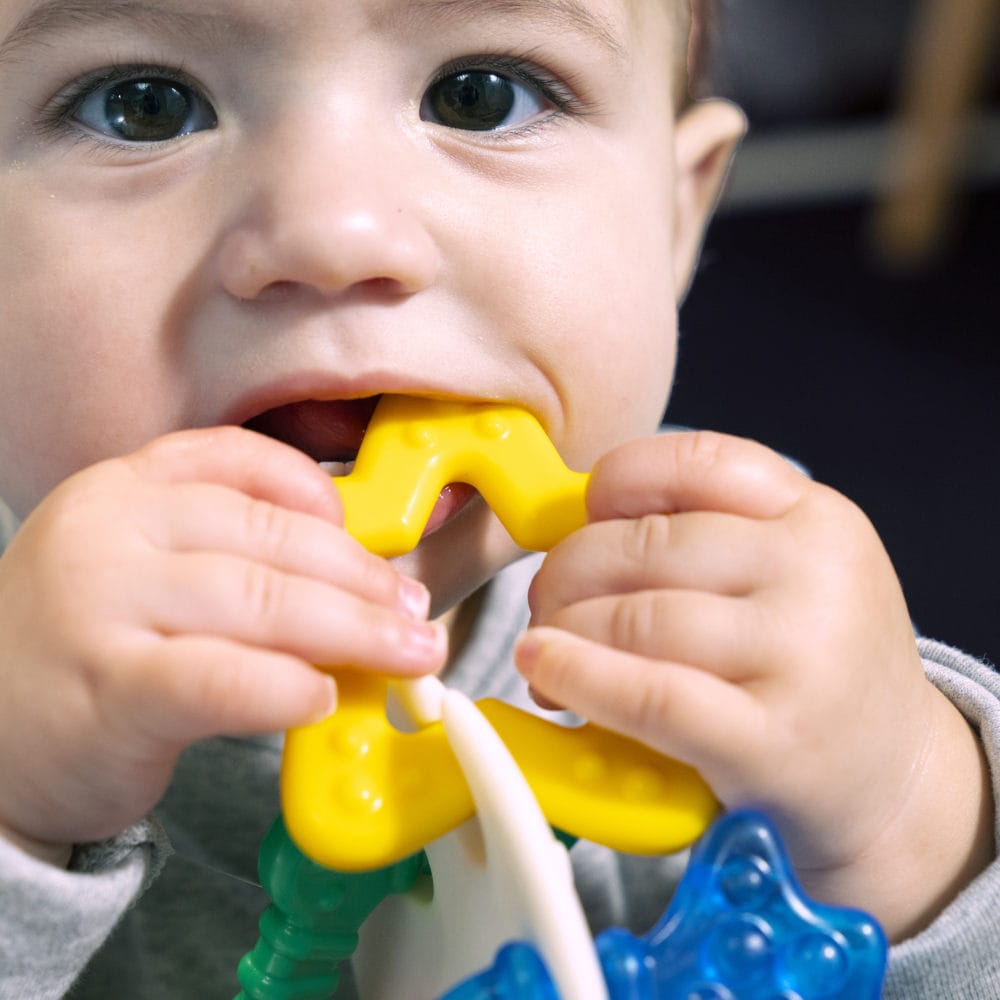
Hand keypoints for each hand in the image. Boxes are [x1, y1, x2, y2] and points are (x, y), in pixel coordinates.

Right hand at [0, 427, 445, 864]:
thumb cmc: (87, 653)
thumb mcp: (142, 572)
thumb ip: (230, 558)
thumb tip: (359, 581)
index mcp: (121, 488)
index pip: (242, 460)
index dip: (322, 496)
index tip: (372, 540)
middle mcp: (107, 531)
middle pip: (272, 537)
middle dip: (362, 578)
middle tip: (414, 613)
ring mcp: (100, 606)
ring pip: (262, 601)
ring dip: (354, 631)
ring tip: (406, 653)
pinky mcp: (108, 691)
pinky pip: (223, 679)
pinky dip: (288, 686)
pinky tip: (322, 697)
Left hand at [516, 431, 991, 938]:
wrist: (897, 785)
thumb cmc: (814, 671)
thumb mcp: (791, 577)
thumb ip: (704, 540)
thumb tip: (567, 531)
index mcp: (817, 516)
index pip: (697, 460)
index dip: (617, 480)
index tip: (585, 516)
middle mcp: (817, 572)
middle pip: (647, 544)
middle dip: (568, 572)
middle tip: (546, 605)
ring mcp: (801, 655)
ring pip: (636, 617)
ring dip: (564, 631)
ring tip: (545, 651)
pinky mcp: (773, 740)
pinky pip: (648, 694)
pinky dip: (579, 676)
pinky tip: (546, 670)